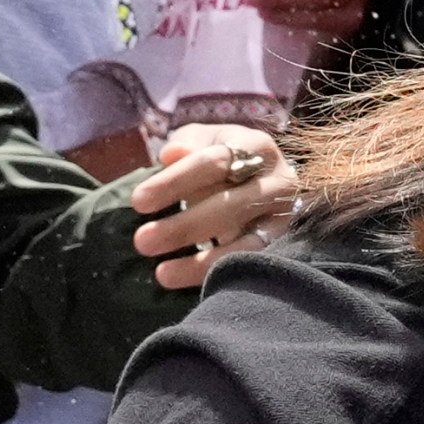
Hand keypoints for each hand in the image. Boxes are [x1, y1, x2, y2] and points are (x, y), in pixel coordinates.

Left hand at [130, 126, 306, 289]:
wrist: (264, 181)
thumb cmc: (223, 162)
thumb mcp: (205, 143)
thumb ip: (187, 145)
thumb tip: (171, 154)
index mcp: (256, 147)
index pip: (215, 162)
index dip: (175, 182)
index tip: (138, 202)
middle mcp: (278, 181)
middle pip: (231, 205)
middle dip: (184, 226)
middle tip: (142, 241)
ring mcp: (286, 218)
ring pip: (248, 242)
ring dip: (203, 260)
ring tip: (161, 273)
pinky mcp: (285, 247)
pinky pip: (253, 265)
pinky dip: (219, 273)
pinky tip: (185, 280)